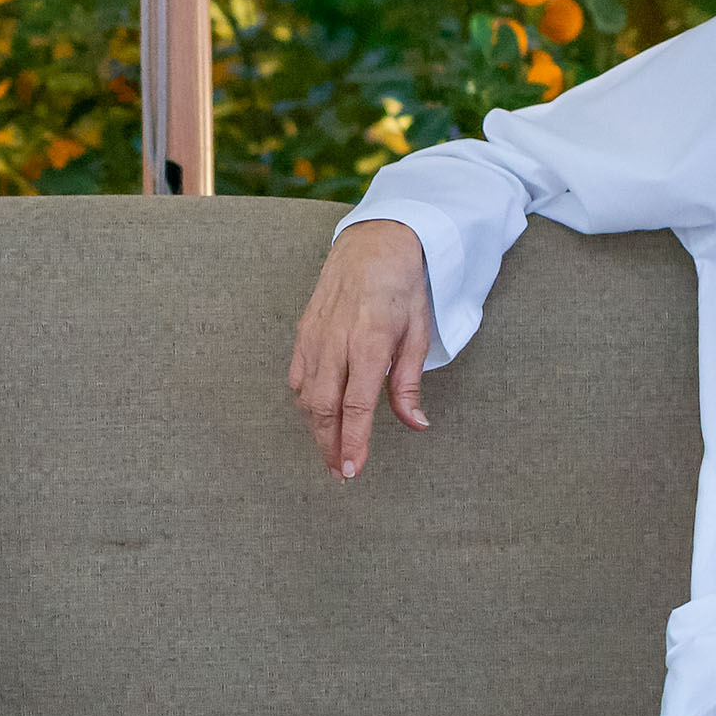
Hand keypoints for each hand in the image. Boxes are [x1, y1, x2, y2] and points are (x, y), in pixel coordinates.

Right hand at [286, 218, 433, 479]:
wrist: (374, 242)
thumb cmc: (402, 287)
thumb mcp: (418, 332)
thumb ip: (409, 383)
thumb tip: (416, 425)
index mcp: (368, 342)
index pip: (356, 406)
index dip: (353, 442)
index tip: (351, 470)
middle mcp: (335, 341)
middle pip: (324, 408)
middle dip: (330, 445)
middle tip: (339, 473)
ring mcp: (314, 336)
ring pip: (307, 395)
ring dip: (316, 429)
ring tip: (330, 452)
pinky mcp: (303, 332)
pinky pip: (297, 376)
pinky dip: (305, 403)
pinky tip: (317, 417)